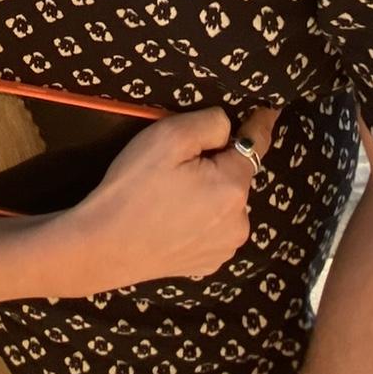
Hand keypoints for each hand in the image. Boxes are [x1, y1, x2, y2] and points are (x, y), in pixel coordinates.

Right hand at [42, 104, 279, 294]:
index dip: (260, 123)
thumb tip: (229, 129)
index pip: (256, 144)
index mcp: (233, 187)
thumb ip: (209, 123)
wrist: (102, 246)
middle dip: (217, 164)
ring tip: (171, 195)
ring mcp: (225, 247)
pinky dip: (203, 218)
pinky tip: (172, 219)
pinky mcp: (208, 264)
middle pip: (236, 175)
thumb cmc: (133, 186)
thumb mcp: (167, 137)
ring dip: (211, 192)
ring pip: (226, 203)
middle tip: (177, 166)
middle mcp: (240, 221)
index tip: (271, 109)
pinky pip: (215, 229)